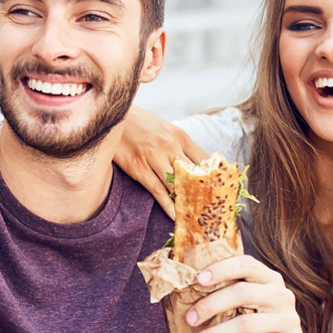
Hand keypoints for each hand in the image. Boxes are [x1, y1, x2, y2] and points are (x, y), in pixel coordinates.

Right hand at [114, 104, 207, 219]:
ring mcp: (154, 158)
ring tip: (194, 216)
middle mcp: (170, 147)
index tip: (218, 189)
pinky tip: (174, 215)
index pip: (205, 159)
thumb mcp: (165, 128)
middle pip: (193, 175)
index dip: (213, 176)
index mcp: (180, 136)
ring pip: (176, 185)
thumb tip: (193, 164)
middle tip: (209, 209)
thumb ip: (179, 144)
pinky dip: (167, 205)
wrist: (114, 116)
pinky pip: (157, 191)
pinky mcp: (139, 169)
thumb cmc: (141, 122)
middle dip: (202, 193)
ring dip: (185, 202)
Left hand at [183, 255, 315, 332]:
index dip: (221, 269)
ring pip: (245, 324)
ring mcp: (289, 321)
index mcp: (270, 279)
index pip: (246, 264)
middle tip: (189, 319)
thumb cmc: (259, 327)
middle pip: (242, 293)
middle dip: (210, 305)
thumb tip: (182, 290)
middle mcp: (282, 296)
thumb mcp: (249, 306)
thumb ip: (228, 294)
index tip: (198, 280)